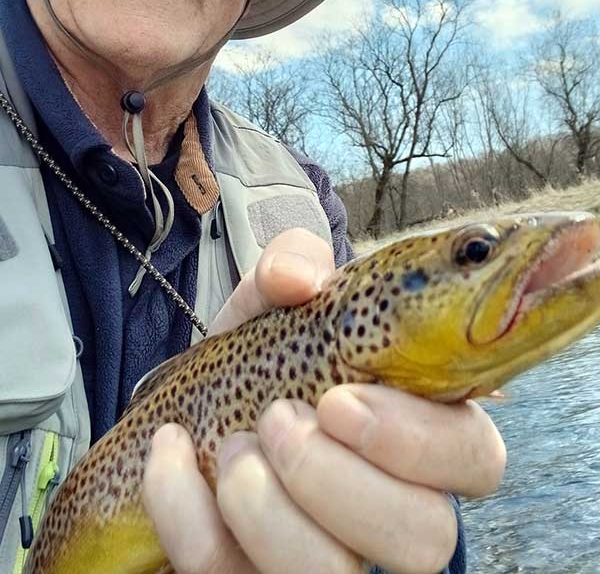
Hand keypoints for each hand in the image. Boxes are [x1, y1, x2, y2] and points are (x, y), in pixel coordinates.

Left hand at [143, 229, 506, 573]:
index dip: (421, 442)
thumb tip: (298, 279)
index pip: (474, 457)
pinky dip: (186, 510)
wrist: (189, 404)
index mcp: (414, 431)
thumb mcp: (275, 299)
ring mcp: (328, 556)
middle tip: (279, 419)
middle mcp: (388, 507)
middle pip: (426, 538)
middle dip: (338, 480)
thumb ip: (294, 264)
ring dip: (265, 505)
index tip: (339, 400)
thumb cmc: (260, 355)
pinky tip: (172, 452)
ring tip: (231, 446)